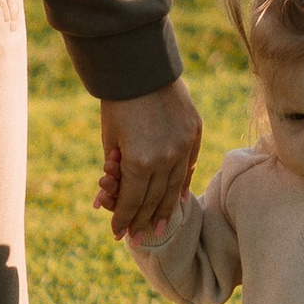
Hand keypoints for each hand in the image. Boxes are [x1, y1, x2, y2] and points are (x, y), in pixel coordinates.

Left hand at [93, 78, 203, 237]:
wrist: (141, 66)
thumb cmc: (117, 102)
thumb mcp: (110, 139)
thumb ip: (115, 170)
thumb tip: (109, 196)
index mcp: (138, 162)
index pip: (131, 201)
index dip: (123, 219)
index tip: (118, 233)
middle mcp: (164, 158)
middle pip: (154, 200)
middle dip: (143, 220)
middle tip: (140, 237)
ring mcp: (183, 146)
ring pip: (174, 187)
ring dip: (165, 210)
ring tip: (159, 228)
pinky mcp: (194, 132)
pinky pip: (188, 166)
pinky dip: (182, 183)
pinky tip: (177, 198)